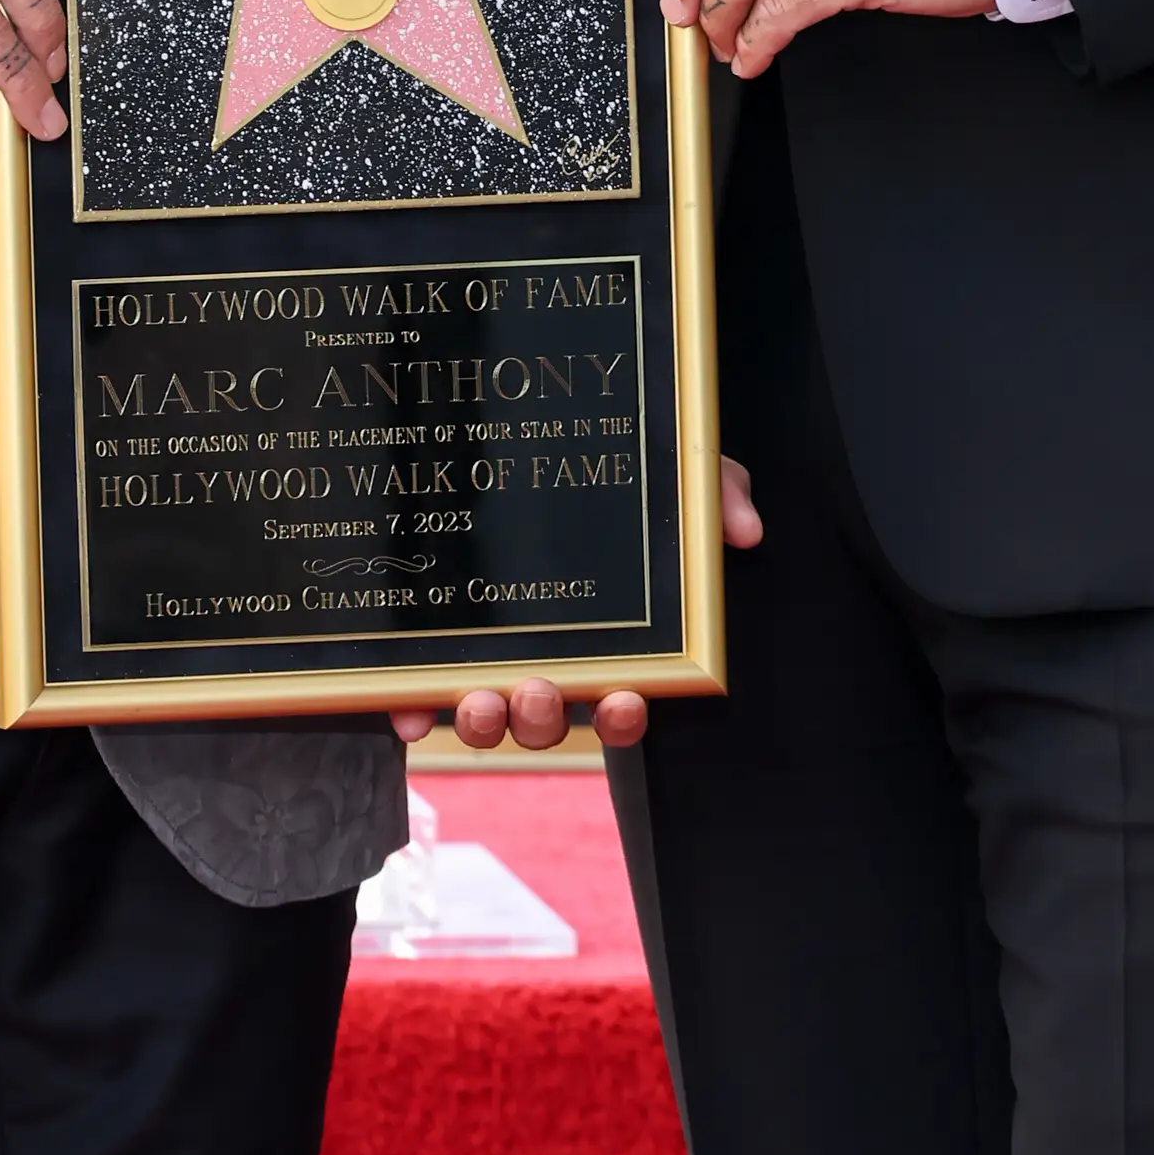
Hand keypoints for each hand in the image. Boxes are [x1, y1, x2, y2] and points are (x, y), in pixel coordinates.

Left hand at [386, 461, 761, 752]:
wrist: (516, 432)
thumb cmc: (613, 481)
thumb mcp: (676, 475)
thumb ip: (715, 495)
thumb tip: (746, 530)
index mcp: (607, 641)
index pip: (623, 701)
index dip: (625, 716)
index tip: (627, 701)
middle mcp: (547, 660)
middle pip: (546, 719)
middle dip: (541, 720)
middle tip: (538, 692)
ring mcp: (490, 657)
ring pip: (488, 716)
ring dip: (483, 723)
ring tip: (482, 700)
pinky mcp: (436, 646)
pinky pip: (421, 694)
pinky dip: (412, 709)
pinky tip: (408, 712)